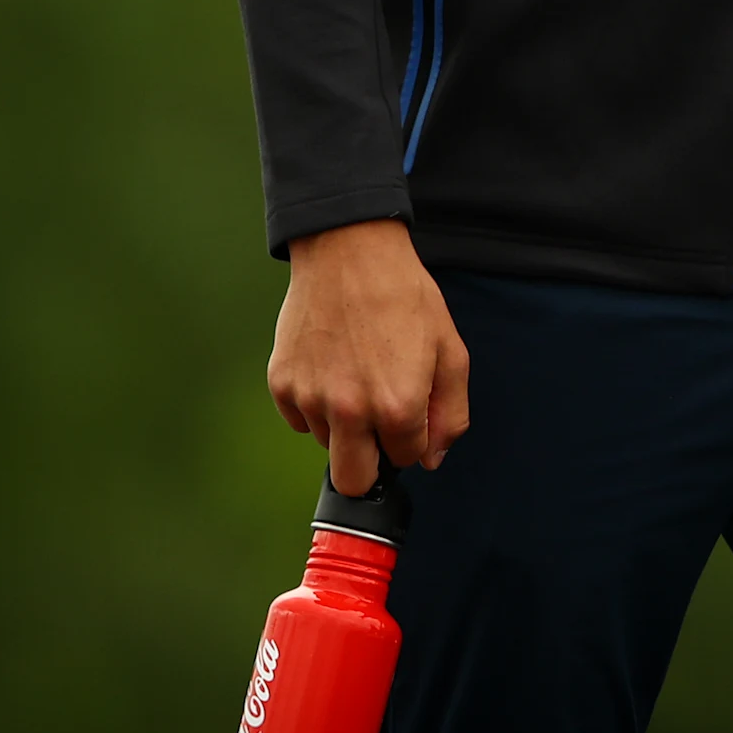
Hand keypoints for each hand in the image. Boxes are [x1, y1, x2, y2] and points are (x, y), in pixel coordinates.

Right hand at [269, 218, 471, 493]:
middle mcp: (349, 411)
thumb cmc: (404, 296)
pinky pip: (300, 418)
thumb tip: (432, 458)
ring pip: (328, 443)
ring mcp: (310, 399)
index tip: (411, 412)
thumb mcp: (451, 350)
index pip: (406, 459)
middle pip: (353, 481)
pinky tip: (332, 364)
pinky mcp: (282, 384)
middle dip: (370, 462)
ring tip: (357, 372)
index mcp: (398, 406)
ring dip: (344, 424)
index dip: (413, 437)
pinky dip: (316, 404)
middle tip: (379, 424)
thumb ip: (451, 413)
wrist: (349, 251)